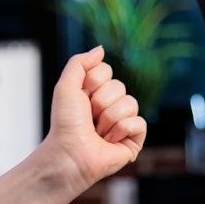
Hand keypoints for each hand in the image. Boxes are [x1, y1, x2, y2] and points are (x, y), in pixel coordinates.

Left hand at [42, 46, 146, 191]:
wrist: (70, 153)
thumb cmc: (65, 123)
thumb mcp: (66, 86)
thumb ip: (80, 63)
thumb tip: (101, 49)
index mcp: (94, 92)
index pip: (105, 70)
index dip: (92, 83)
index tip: (80, 98)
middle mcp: (110, 105)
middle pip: (119, 86)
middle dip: (100, 102)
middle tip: (89, 118)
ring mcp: (123, 122)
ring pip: (130, 103)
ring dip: (109, 118)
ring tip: (98, 132)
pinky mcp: (134, 139)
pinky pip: (139, 122)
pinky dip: (121, 130)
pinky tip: (110, 141)